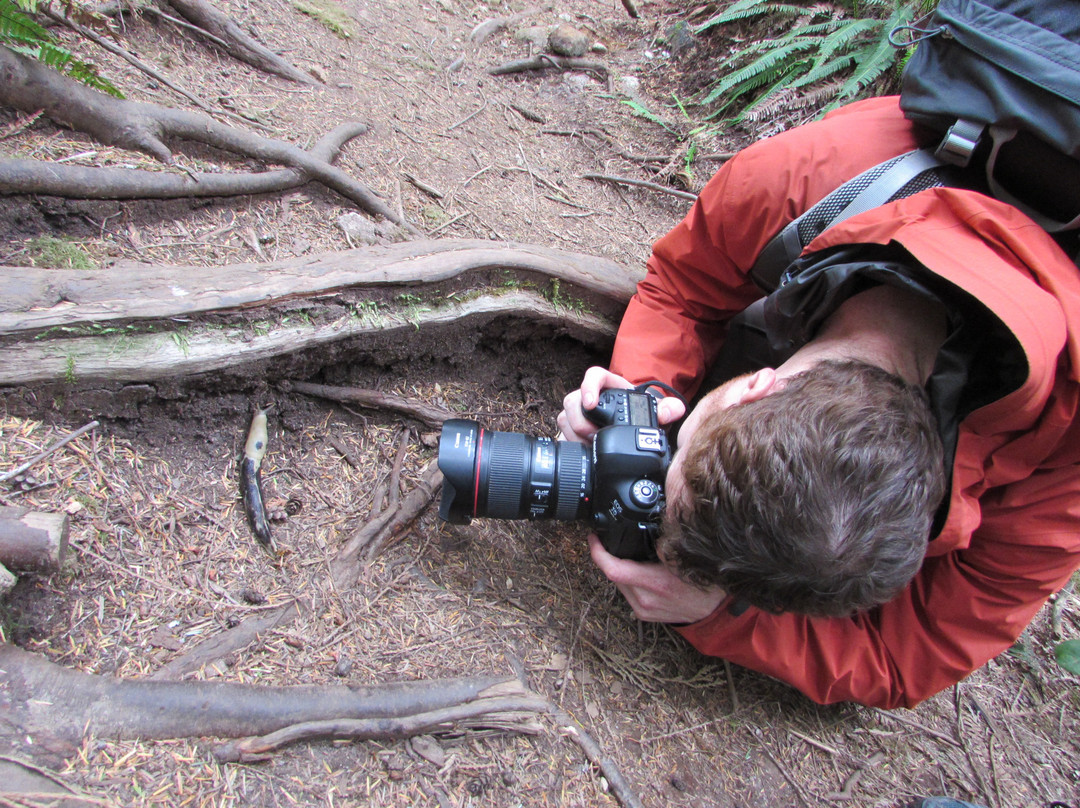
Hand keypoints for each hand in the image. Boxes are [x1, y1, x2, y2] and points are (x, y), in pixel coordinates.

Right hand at [557, 367, 686, 442]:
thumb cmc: (641, 414)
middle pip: (573, 400)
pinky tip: (585, 452)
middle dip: (580, 421)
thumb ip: (667, 409)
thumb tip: (675, 410)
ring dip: (575, 434)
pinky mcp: (573, 428)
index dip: (589, 386)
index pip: (594, 376)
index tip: (590, 403)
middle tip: (594, 436)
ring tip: (591, 446)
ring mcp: (580, 412)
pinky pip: (563, 432)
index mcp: (609, 386)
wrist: (633, 427)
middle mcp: (591, 396)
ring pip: (565, 417)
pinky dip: (572, 443)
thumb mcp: (655, 412)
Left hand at [588, 534, 725, 623]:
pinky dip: (628, 580)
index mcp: (656, 582)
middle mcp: (646, 598)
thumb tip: (661, 515)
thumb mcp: (690, 556)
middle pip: (614, 573)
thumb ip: (671, 539)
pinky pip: (627, 593)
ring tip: (629, 555)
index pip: (614, 568)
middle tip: (610, 541)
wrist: (716, 612)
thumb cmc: (707, 582)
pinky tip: (639, 571)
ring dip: (620, 568)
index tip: (594, 537)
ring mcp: (644, 608)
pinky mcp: (644, 614)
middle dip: (610, 556)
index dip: (598, 552)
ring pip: (619, 583)